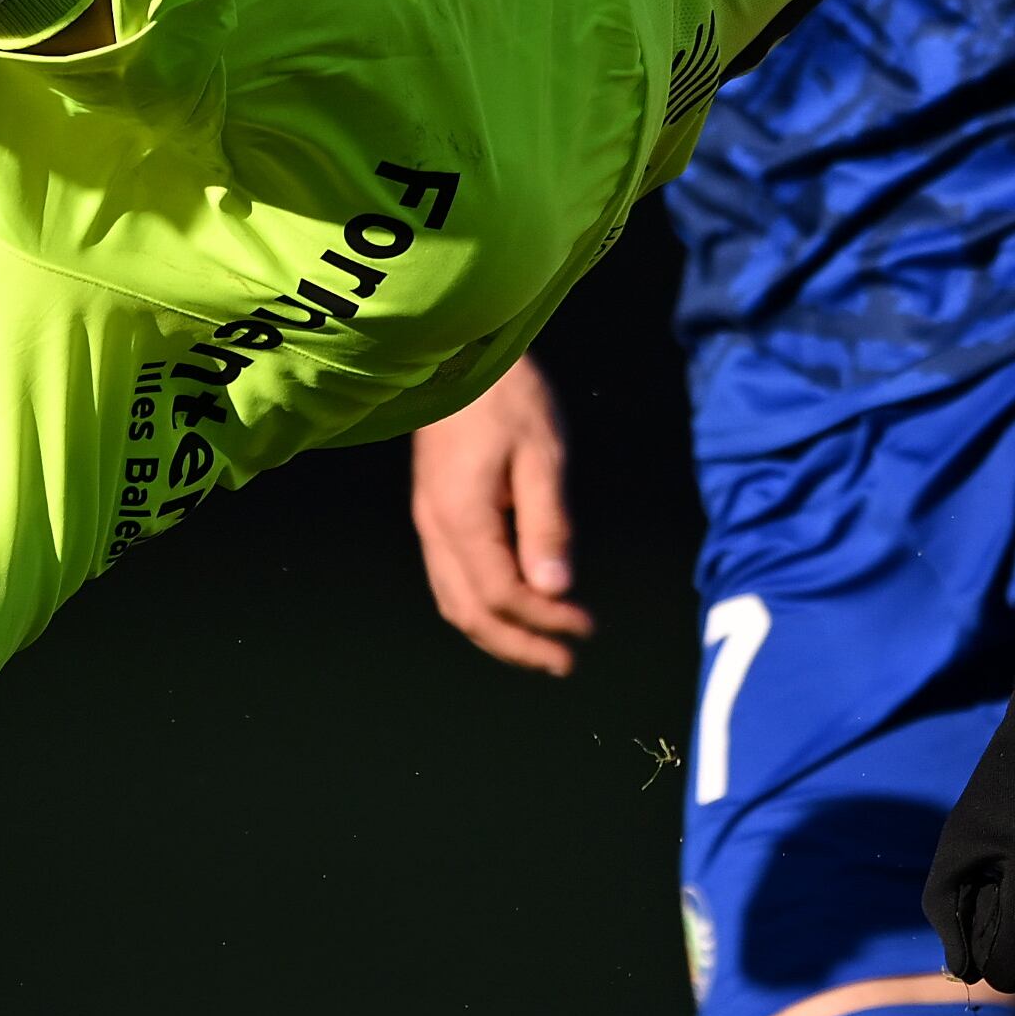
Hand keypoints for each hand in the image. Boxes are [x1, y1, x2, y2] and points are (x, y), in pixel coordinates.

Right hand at [407, 355, 593, 675]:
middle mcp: (437, 529)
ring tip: (540, 647)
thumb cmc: (507, 397)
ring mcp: (429, 521)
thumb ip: (547, 524)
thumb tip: (557, 590)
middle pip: (470, 612)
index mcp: (463, 518)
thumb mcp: (541, 455)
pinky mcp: (433, 511)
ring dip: (497, 633)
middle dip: (518, 645)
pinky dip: (480, 607)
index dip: (544, 622)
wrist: (457, 353)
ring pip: (453, 601)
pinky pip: (450, 579)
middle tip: (565, 662)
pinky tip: (510, 607)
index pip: (503, 595)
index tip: (586, 628)